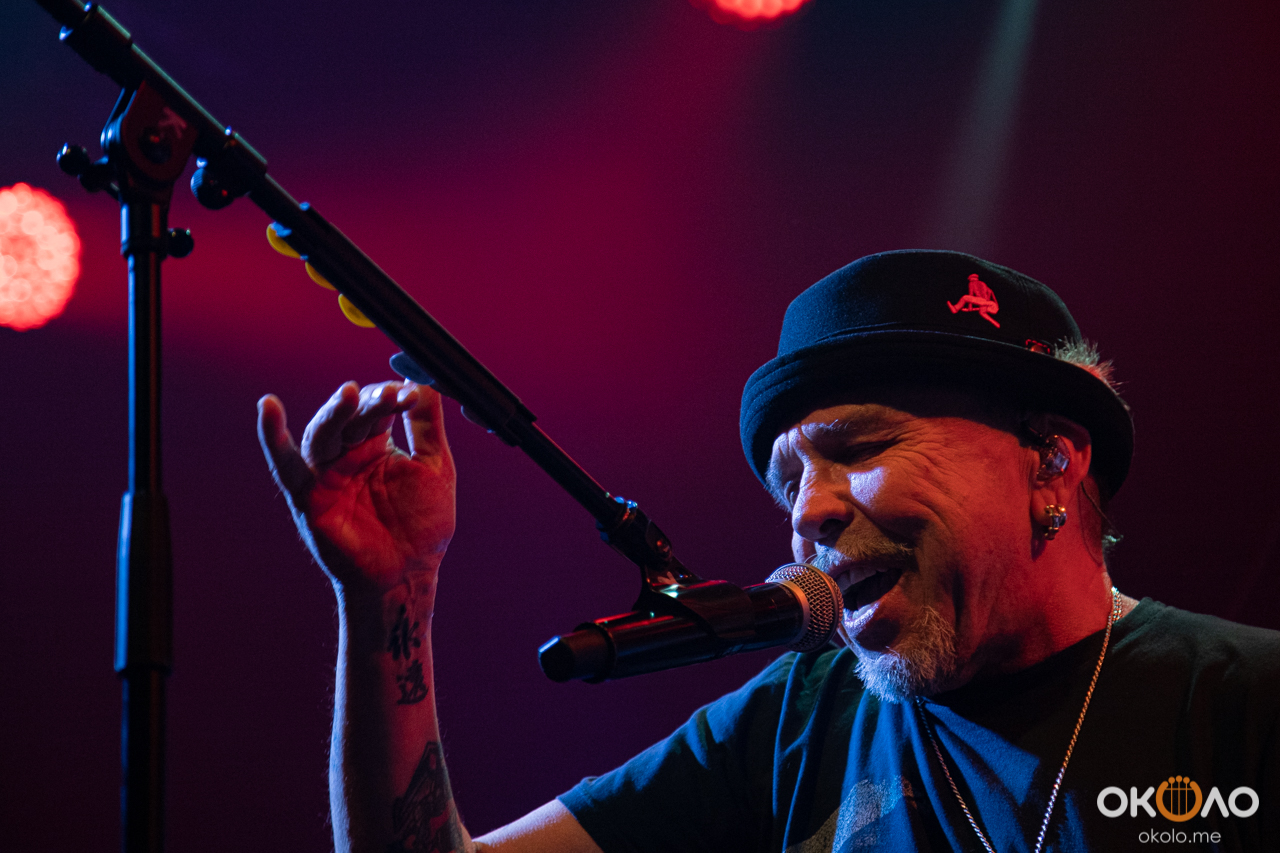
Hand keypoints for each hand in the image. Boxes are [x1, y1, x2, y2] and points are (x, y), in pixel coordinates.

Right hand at [258, 381, 455, 592]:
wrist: (408, 575)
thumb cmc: (422, 525)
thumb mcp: (434, 466)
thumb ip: (428, 425)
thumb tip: (426, 380)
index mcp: (376, 444)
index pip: (377, 408)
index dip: (390, 397)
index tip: (410, 393)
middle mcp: (347, 455)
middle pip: (350, 417)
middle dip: (368, 404)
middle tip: (389, 395)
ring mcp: (326, 475)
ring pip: (322, 435)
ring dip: (335, 412)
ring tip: (351, 394)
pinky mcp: (308, 499)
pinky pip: (287, 467)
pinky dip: (273, 439)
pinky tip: (268, 408)